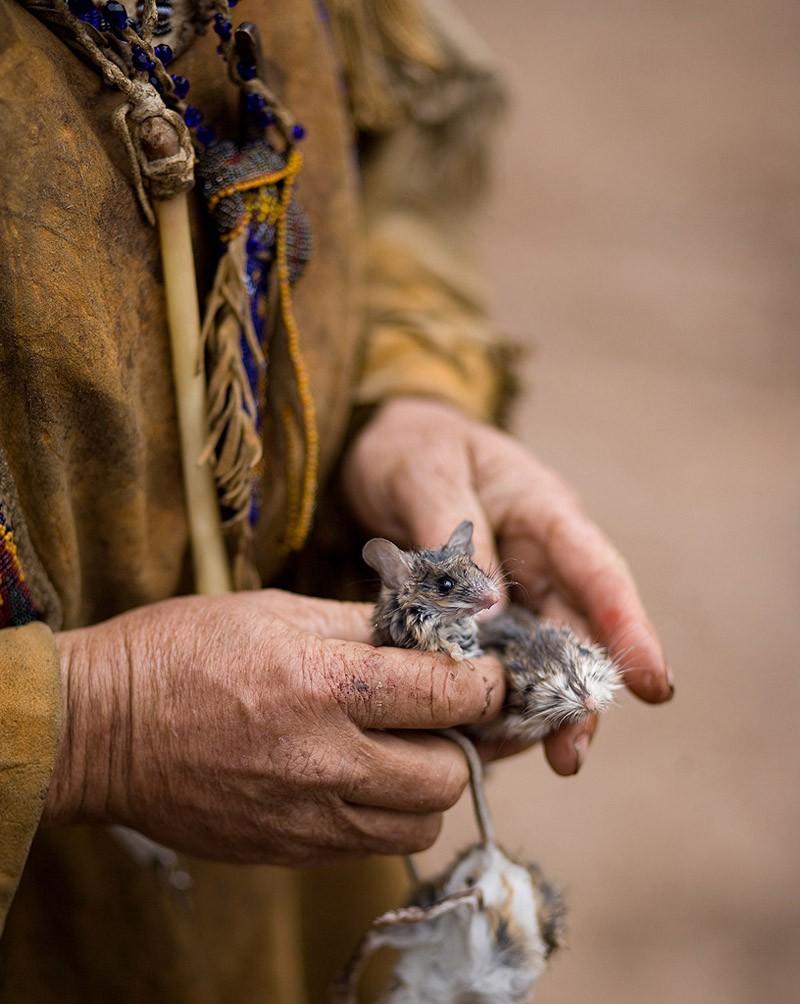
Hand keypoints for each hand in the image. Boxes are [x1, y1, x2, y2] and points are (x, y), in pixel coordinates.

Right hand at [44, 590, 504, 863]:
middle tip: (441, 714)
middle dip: (461, 741)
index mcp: (325, 684)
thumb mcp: (276, 611)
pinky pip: (370, 847)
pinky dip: (385, 816)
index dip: (485, 683)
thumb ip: (362, 624)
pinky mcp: (287, 850)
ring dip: (428, 787)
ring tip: (402, 749)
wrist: (100, 728)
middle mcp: (324, 760)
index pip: (447, 695)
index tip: (489, 675)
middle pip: (448, 776)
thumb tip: (427, 635)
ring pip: (418, 825)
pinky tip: (360, 779)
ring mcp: (305, 817)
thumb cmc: (181, 651)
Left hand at [343, 397, 672, 774]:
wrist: (384, 450)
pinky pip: (494, 661)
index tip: (653, 684)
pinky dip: (489, 697)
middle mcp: (540, 559)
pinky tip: (478, 735)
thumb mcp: (426, 475)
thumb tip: (490, 614)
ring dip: (535, 709)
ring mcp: (513, 589)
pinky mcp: (480, 614)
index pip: (597, 573)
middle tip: (570, 756)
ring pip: (537, 658)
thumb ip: (457, 539)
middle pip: (574, 632)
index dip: (627, 629)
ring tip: (520, 758)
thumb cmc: (413, 448)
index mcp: (544, 513)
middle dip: (576, 695)